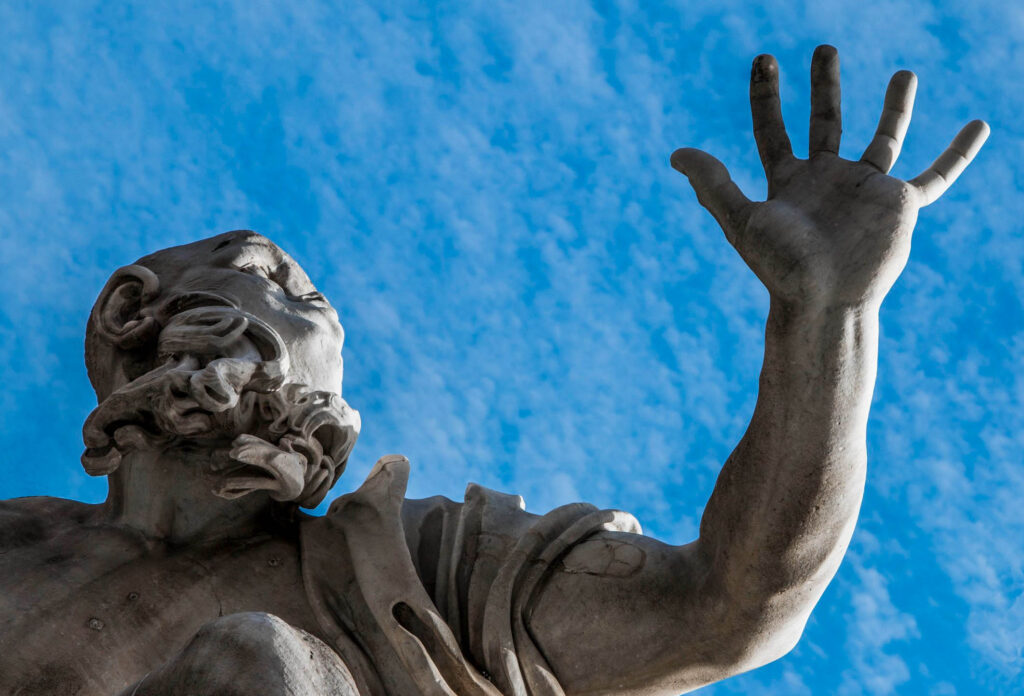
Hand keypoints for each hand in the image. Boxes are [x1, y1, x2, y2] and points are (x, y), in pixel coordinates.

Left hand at [671, 45, 987, 308]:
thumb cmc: (781, 267)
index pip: (773, 129)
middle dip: (824, 86)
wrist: (823, 302)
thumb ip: (713, 184)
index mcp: (788, 182)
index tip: (764, 60)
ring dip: (895, 106)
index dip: (766, 95)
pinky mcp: (899, 205)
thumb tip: (676, 153)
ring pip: (884, 137)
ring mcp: (865, 190)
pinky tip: (979, 126)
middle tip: (825, 49)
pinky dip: (959, 152)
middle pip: (826, 122)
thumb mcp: (742, 220)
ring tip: (905, 73)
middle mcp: (827, 180)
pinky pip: (937, 174)